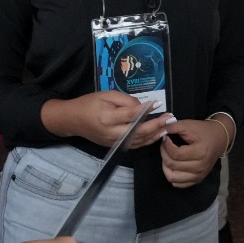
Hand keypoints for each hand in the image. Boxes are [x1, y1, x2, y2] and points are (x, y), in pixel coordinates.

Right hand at [42, 91, 171, 147]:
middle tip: (170, 117)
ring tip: (168, 126)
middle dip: (156, 125)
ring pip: (139, 141)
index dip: (146, 110)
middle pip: (138, 131)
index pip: (130, 115)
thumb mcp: (106, 95)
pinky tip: (157, 134)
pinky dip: (148, 140)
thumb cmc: (90, 103)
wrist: (73, 120)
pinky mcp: (116, 146)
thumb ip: (125, 101)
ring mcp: (114, 142)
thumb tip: (143, 107)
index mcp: (107, 118)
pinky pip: (135, 145)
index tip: (158, 104)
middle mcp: (112, 133)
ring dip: (155, 134)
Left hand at [159, 117, 228, 186]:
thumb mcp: (189, 124)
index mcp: (200, 152)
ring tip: (167, 156)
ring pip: (173, 178)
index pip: (176, 154)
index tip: (165, 138)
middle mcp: (200, 167)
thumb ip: (173, 127)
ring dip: (165, 166)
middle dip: (164, 153)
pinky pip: (178, 184)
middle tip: (164, 146)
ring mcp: (199, 175)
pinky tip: (172, 166)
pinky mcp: (197, 180)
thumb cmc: (203, 131)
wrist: (219, 139)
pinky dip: (172, 176)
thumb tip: (158, 131)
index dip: (166, 145)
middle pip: (172, 165)